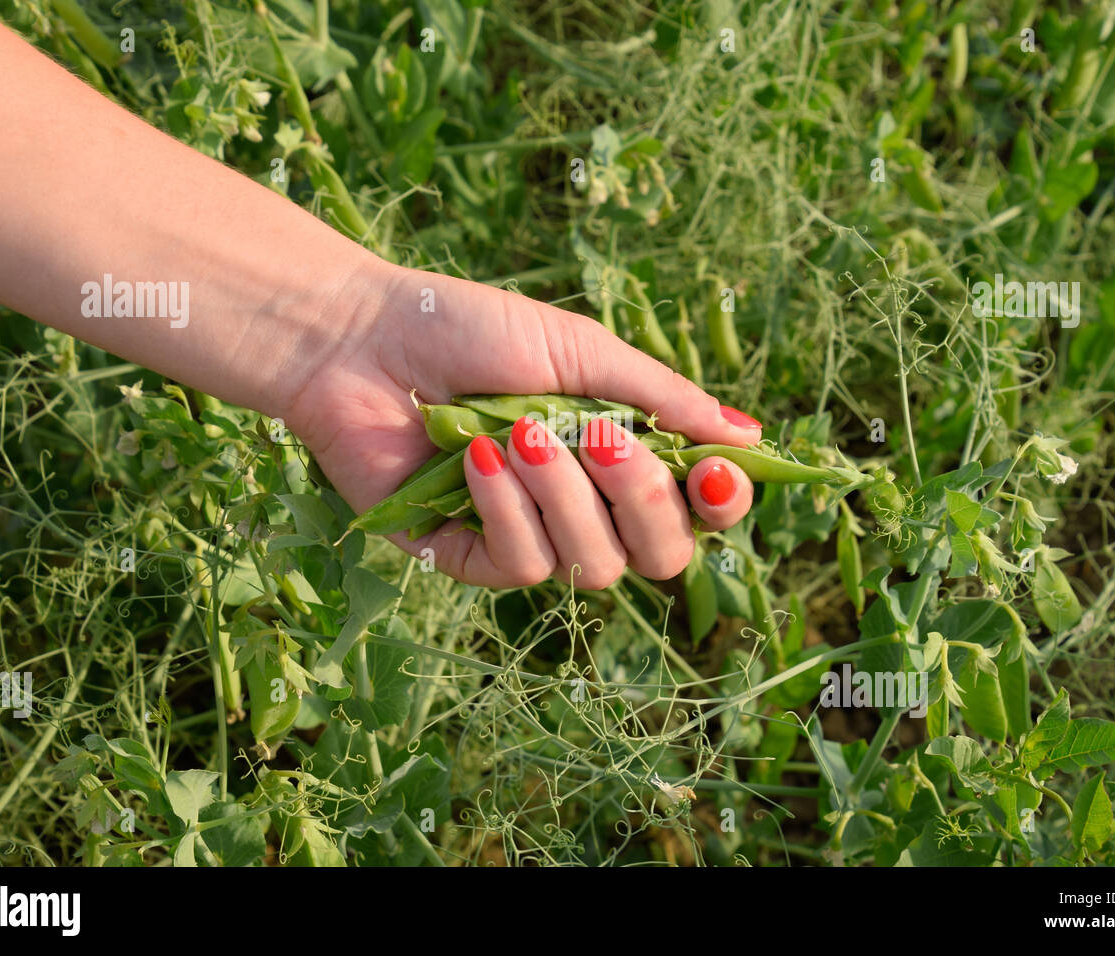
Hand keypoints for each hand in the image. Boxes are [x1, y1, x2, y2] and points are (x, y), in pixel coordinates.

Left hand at [288, 263, 762, 588]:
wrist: (363, 337)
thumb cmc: (472, 330)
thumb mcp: (581, 351)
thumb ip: (662, 399)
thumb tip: (750, 438)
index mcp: (619, 457)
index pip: (697, 511)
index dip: (721, 505)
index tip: (713, 471)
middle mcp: (584, 507)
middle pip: (660, 555)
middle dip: (642, 500)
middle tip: (600, 437)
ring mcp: (529, 537)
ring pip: (593, 566)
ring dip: (565, 497)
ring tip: (522, 432)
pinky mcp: (469, 557)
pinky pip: (521, 566)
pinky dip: (507, 510)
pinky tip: (478, 459)